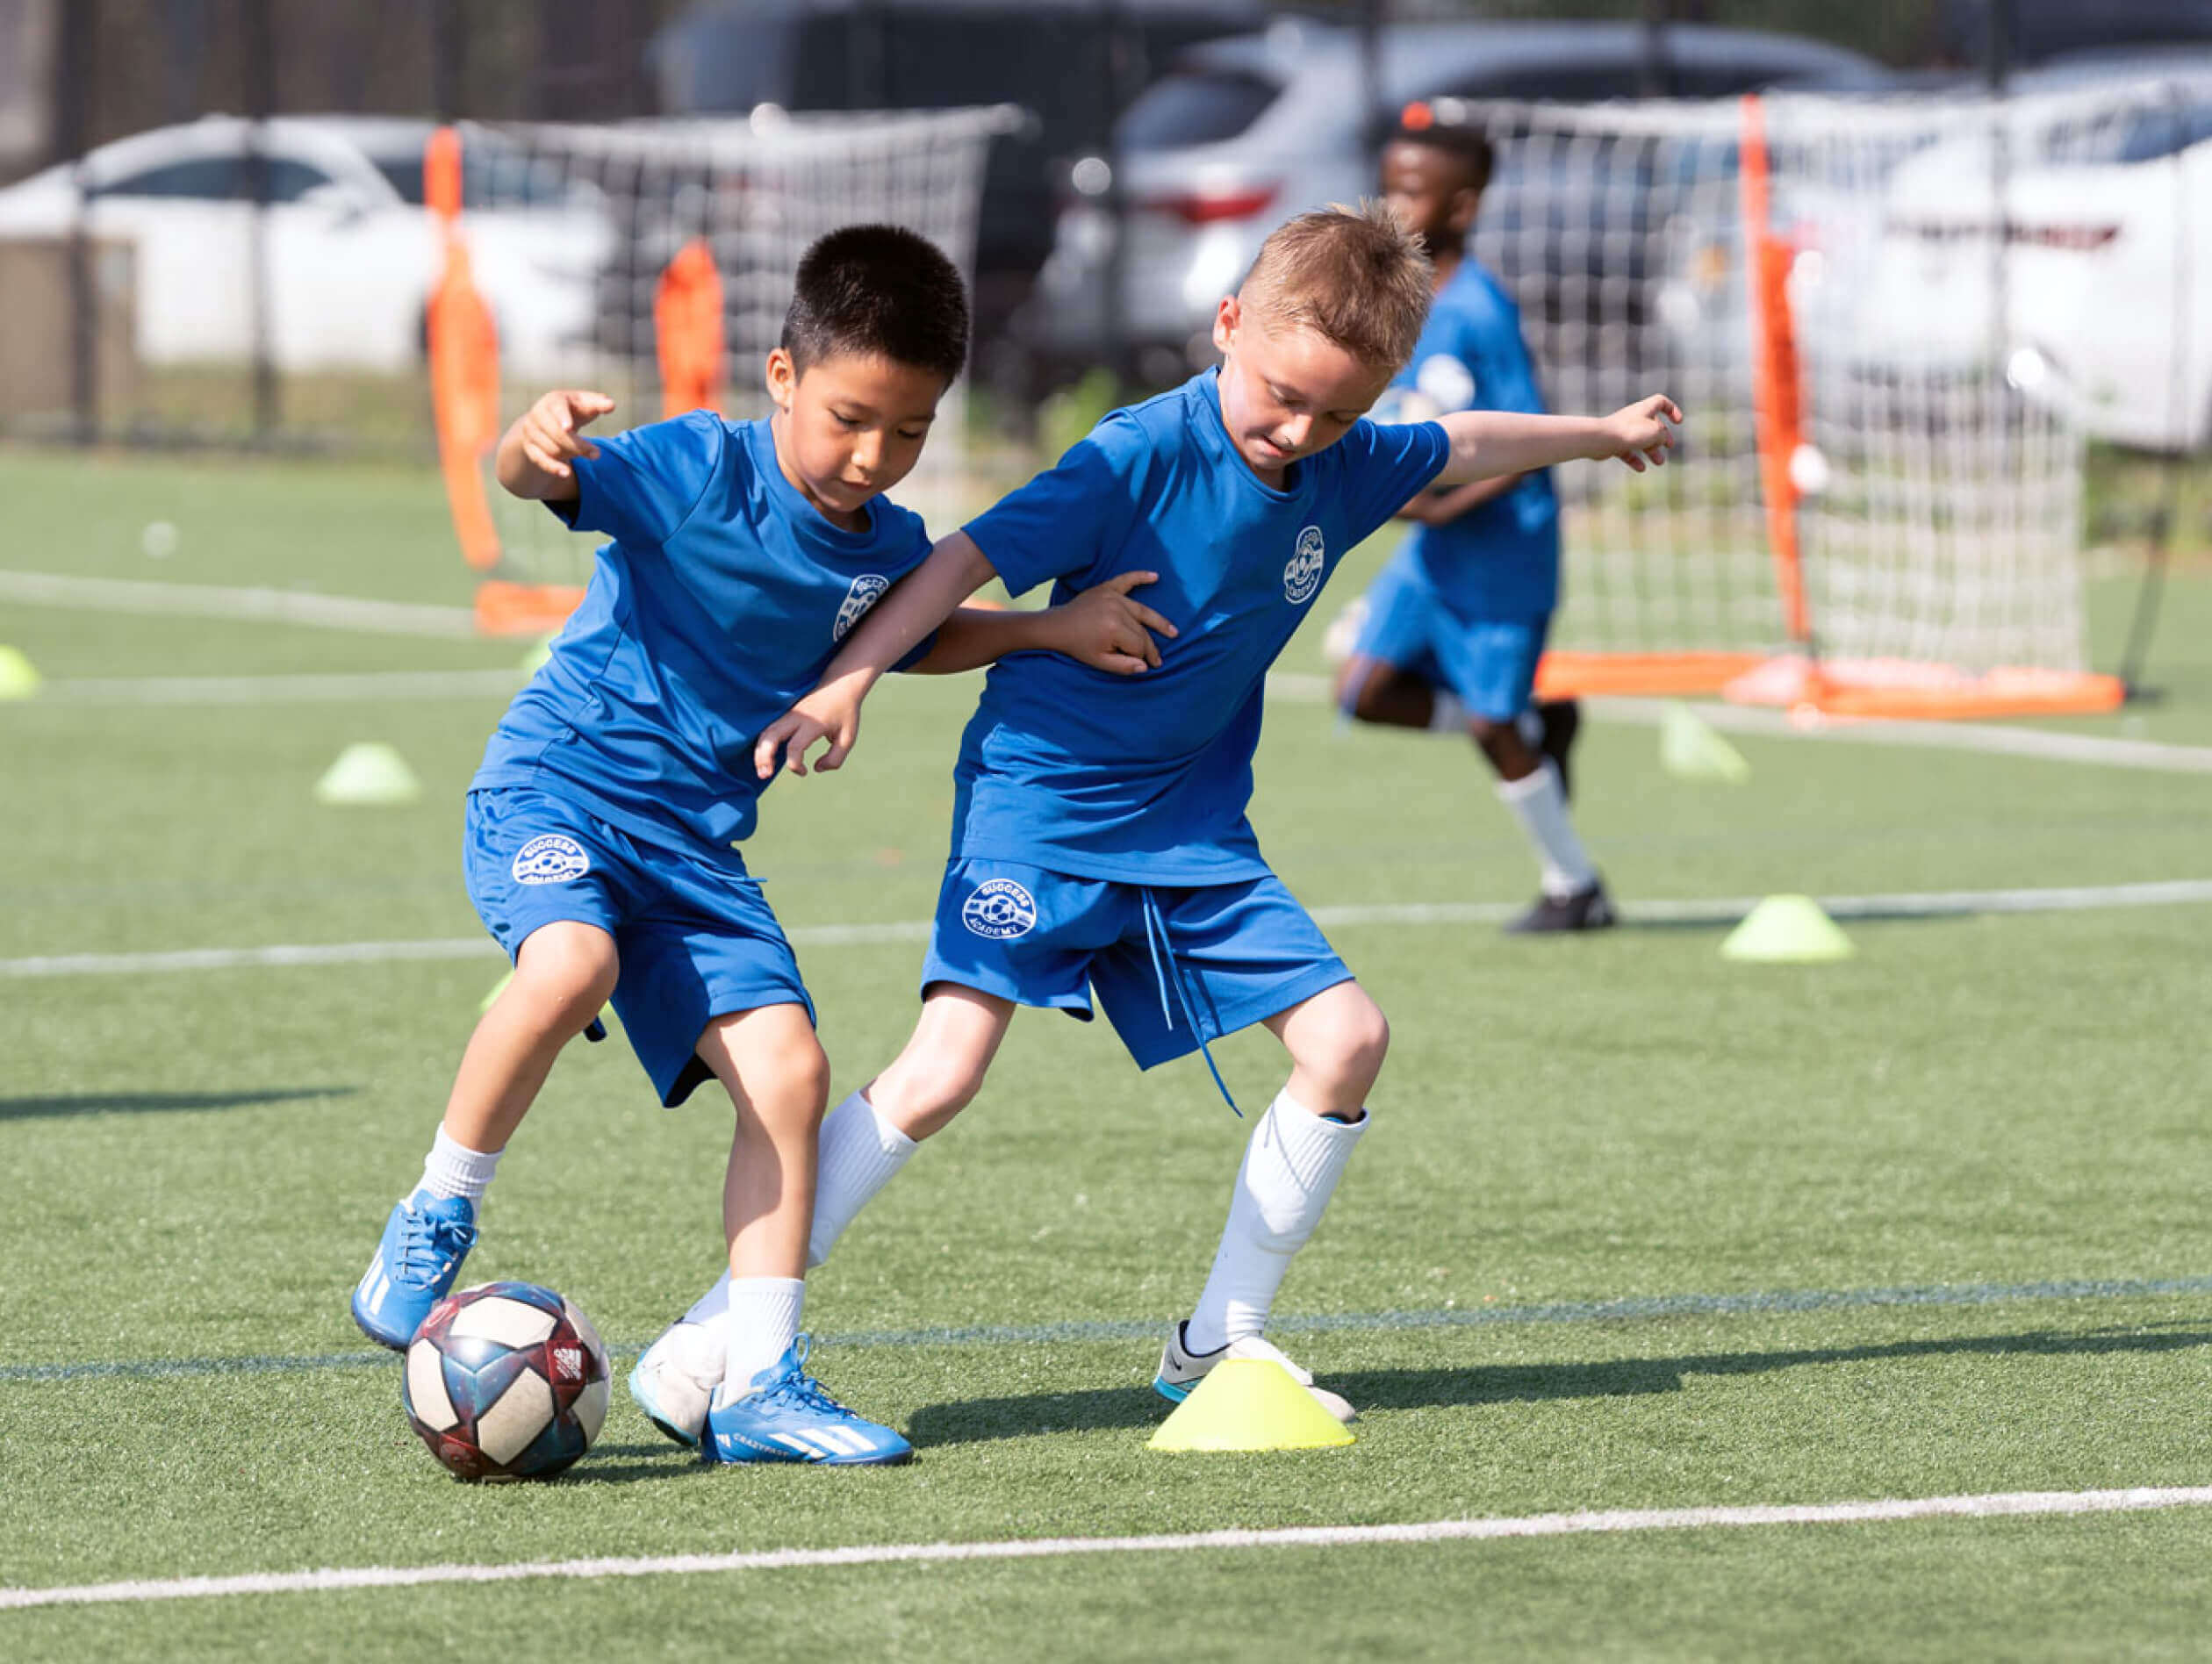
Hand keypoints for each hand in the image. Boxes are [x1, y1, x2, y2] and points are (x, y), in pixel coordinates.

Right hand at [517, 390, 614, 479]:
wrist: (546, 418)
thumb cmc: (572, 409)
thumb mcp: (584, 403)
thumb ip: (599, 404)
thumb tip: (611, 405)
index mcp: (553, 401)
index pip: (557, 409)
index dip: (563, 417)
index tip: (568, 428)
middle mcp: (538, 414)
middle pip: (557, 434)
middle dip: (578, 446)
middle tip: (597, 453)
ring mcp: (531, 431)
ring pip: (552, 449)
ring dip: (572, 454)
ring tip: (583, 452)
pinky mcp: (529, 447)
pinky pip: (541, 460)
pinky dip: (554, 468)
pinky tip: (566, 473)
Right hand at [753, 682, 862, 779]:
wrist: (840, 684)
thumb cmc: (844, 712)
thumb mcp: (847, 738)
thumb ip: (835, 759)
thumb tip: (816, 769)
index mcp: (812, 724)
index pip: (794, 748)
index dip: (796, 766)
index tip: (806, 772)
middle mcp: (795, 718)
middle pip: (770, 737)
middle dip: (764, 758)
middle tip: (765, 775)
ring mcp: (788, 714)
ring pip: (765, 733)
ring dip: (759, 752)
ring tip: (762, 771)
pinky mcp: (785, 714)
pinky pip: (768, 729)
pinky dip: (763, 744)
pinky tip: (764, 758)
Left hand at [1047, 570, 1177, 673]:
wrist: (1058, 626)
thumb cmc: (1079, 646)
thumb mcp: (1099, 662)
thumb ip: (1123, 666)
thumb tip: (1145, 667)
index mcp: (1114, 628)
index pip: (1139, 645)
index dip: (1144, 657)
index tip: (1148, 665)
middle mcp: (1116, 610)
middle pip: (1142, 630)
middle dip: (1151, 646)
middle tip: (1159, 659)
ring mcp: (1113, 597)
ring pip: (1142, 611)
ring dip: (1158, 621)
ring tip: (1172, 631)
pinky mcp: (1107, 588)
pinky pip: (1127, 580)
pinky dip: (1141, 577)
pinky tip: (1155, 576)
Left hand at [1600, 395, 1681, 471]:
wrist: (1601, 439)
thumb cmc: (1630, 432)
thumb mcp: (1656, 432)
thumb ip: (1663, 436)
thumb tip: (1659, 442)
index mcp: (1645, 409)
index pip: (1661, 402)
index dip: (1672, 410)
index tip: (1678, 422)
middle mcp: (1634, 417)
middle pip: (1652, 424)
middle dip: (1663, 435)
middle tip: (1669, 446)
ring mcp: (1624, 430)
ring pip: (1641, 440)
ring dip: (1652, 451)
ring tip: (1660, 463)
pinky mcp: (1614, 443)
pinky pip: (1627, 451)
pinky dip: (1635, 459)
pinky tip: (1641, 469)